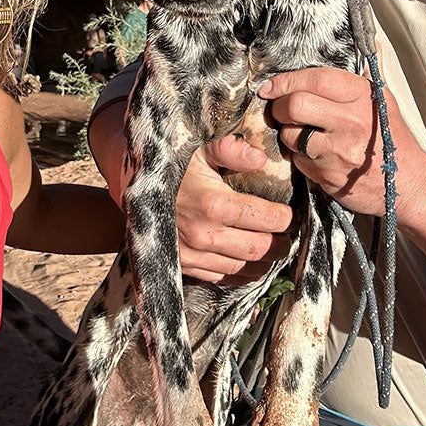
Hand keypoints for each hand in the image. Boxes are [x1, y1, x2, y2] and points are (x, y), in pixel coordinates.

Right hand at [174, 135, 293, 282]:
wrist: (134, 187)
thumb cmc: (171, 164)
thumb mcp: (198, 147)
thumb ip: (230, 149)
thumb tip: (260, 158)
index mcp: (213, 204)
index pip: (267, 219)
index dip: (286, 218)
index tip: (291, 213)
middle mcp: (203, 235)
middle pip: (259, 249)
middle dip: (280, 243)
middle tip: (289, 234)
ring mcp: (191, 254)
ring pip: (243, 268)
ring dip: (264, 260)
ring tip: (274, 247)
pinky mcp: (183, 266)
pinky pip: (221, 278)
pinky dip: (242, 274)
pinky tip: (252, 263)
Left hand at [258, 66, 425, 217]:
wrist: (408, 183)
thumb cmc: (391, 138)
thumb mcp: (384, 100)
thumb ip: (370, 72)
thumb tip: (373, 43)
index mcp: (362, 97)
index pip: (316, 79)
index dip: (286, 80)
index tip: (271, 87)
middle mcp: (351, 121)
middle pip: (295, 105)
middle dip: (280, 108)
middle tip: (283, 111)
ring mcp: (339, 150)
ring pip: (291, 135)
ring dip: (289, 135)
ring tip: (303, 135)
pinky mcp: (329, 175)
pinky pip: (299, 161)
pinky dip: (300, 158)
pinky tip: (315, 155)